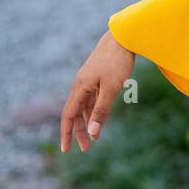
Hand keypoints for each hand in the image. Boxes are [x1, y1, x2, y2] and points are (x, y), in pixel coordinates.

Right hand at [60, 29, 134, 152]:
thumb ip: (102, 110)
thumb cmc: (117, 62)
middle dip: (79, 132)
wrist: (122, 38)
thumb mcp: (111, 89)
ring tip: (94, 139)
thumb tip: (93, 133)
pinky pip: (92, 99)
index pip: (68, 116)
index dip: (66, 133)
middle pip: (75, 113)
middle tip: (87, 149)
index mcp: (79, 88)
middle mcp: (80, 85)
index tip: (67, 150)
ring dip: (87, 123)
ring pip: (84, 107)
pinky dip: (94, 111)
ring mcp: (88, 81)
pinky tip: (98, 119)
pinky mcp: (97, 78)